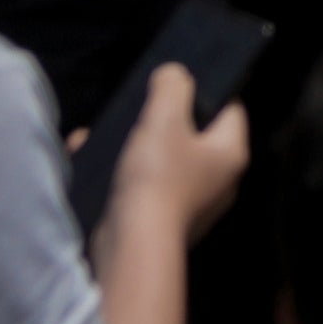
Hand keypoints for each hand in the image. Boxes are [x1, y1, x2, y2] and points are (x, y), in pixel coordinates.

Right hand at [104, 56, 250, 249]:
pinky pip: (140, 187)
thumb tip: (174, 73)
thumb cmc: (156, 179)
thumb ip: (171, 88)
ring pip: (161, 162)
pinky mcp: (159, 224)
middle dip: (159, 121)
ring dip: (132, 147)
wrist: (130, 250)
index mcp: (231, 154)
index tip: (178, 83)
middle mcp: (218, 181)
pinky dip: (118, 174)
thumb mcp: (164, 119)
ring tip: (104, 134)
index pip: (228, 109)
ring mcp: (189, 205)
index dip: (205, 91)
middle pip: (192, 136)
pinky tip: (90, 159)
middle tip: (137, 109)